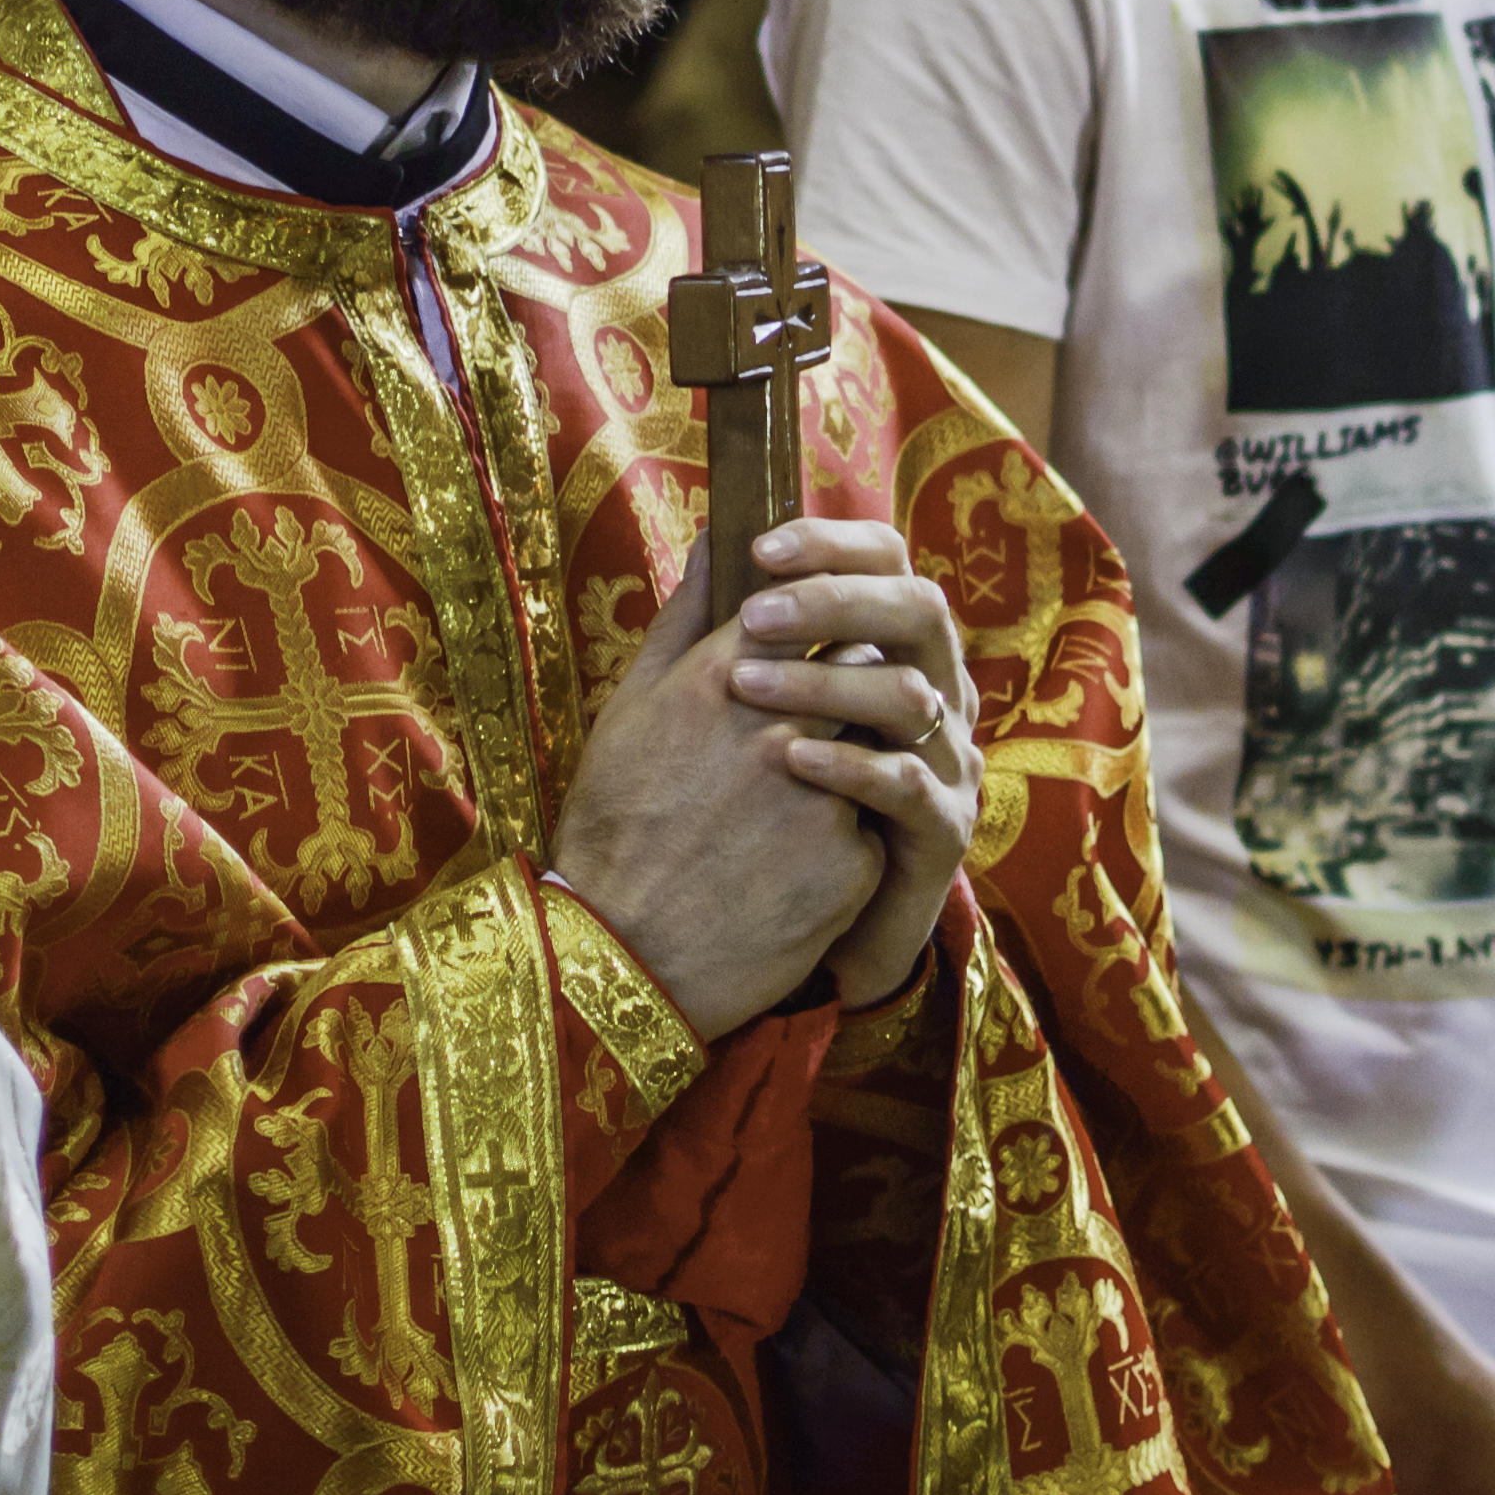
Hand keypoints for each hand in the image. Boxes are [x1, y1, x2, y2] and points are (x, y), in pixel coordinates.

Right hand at [551, 531, 881, 1034]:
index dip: (815, 620)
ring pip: (880, 742)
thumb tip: (719, 535)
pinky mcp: (855, 862)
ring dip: (853, 757)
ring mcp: (827, 795)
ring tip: (794, 798)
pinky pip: (875, 824)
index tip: (805, 639)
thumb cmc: (615, 825)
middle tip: (810, 721)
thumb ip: (686, 616)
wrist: (622, 959)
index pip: (811, 605)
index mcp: (725, 678)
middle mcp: (784, 726)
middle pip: (862, 665)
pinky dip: (847, 836)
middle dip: (847, 683)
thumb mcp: (630, 708)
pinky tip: (792, 864)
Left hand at [720, 516, 982, 1009]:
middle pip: (921, 611)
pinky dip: (849, 765)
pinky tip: (789, 759)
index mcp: (892, 646)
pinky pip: (908, 784)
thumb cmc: (758, 800)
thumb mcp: (736, 704)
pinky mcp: (942, 831)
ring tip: (745, 684)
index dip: (834, 544)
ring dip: (827, 682)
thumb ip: (726, 622)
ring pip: (914, 696)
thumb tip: (711, 535)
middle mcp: (937, 692)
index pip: (890, 563)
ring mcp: (947, 760)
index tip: (759, 547)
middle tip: (755, 613)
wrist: (782, 927)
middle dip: (838, 600)